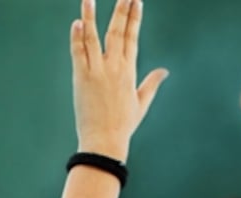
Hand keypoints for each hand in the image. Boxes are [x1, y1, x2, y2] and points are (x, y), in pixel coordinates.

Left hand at [71, 0, 167, 161]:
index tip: (136, 0)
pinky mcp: (81, 78)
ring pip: (94, 37)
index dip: (134, 18)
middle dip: (121, 10)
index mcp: (129, 71)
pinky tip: (77, 22)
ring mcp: (97, 71)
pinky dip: (77, 37)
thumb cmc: (123, 125)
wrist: (105, 141)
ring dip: (90, 16)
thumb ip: (151, 83)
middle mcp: (115, 68)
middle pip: (117, 32)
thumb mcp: (141, 102)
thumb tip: (164, 71)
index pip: (132, 37)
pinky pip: (78, 53)